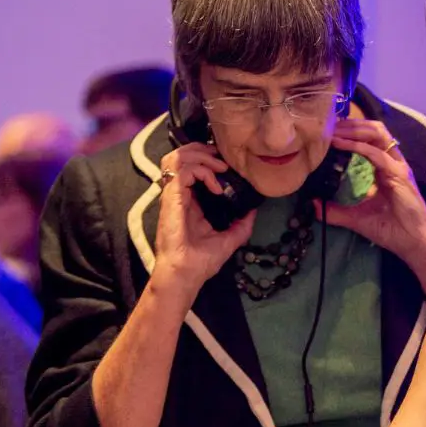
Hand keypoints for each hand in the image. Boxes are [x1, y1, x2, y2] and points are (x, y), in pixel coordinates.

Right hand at [153, 143, 255, 298]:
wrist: (185, 275)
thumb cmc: (201, 262)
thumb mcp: (229, 239)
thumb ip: (241, 224)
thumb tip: (254, 211)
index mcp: (190, 202)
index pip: (192, 169)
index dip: (208, 160)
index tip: (227, 167)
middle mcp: (179, 195)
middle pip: (182, 156)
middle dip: (204, 151)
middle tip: (223, 161)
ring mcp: (173, 195)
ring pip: (177, 157)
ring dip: (201, 156)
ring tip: (220, 167)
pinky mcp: (171, 198)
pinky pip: (181, 170)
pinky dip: (202, 171)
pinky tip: (217, 186)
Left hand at [315, 119, 425, 294]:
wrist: (413, 244)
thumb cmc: (391, 231)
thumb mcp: (356, 218)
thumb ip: (336, 210)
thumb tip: (313, 204)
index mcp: (385, 169)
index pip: (369, 140)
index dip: (350, 131)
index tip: (328, 131)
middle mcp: (393, 163)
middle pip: (374, 130)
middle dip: (350, 124)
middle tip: (328, 125)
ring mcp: (397, 167)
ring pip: (378, 134)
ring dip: (354, 129)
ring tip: (333, 131)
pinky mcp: (399, 175)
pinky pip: (377, 154)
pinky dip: (358, 146)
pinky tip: (341, 144)